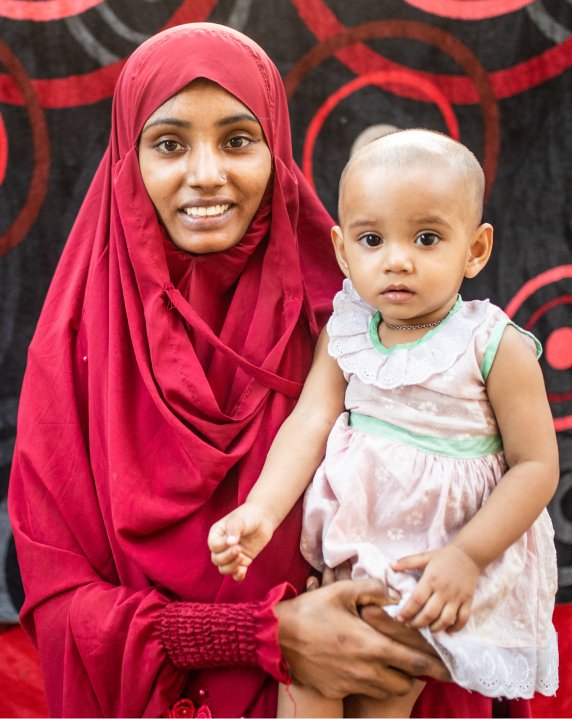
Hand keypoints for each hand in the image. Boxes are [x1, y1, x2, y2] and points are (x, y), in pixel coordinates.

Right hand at [207, 503, 273, 580]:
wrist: (263, 518)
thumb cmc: (248, 516)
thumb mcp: (239, 520)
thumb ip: (234, 531)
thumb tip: (230, 543)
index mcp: (216, 534)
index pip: (213, 546)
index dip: (222, 547)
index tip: (235, 543)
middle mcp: (222, 546)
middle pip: (217, 560)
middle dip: (227, 558)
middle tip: (239, 550)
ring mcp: (232, 554)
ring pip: (224, 569)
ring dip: (232, 568)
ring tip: (242, 559)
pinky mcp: (242, 560)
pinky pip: (236, 574)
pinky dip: (237, 576)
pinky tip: (243, 572)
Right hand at [273, 578, 449, 700]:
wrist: (277, 635)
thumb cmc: (312, 610)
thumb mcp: (342, 591)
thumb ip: (373, 588)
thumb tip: (396, 594)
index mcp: (371, 645)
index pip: (414, 661)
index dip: (435, 666)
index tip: (449, 668)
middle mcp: (365, 670)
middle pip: (404, 682)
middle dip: (411, 673)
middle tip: (411, 660)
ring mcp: (350, 684)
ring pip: (384, 689)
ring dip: (390, 678)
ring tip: (385, 661)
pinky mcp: (336, 691)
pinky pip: (360, 689)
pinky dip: (365, 680)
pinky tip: (356, 664)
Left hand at [391, 543, 480, 632]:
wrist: (469, 554)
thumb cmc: (444, 556)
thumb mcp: (424, 556)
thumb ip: (407, 562)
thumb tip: (390, 566)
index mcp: (431, 579)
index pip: (417, 599)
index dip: (407, 611)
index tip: (399, 618)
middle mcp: (443, 590)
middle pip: (429, 613)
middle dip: (417, 623)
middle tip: (410, 626)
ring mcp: (457, 597)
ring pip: (446, 619)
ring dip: (435, 628)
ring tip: (427, 629)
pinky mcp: (468, 601)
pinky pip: (463, 619)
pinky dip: (456, 628)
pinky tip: (447, 630)